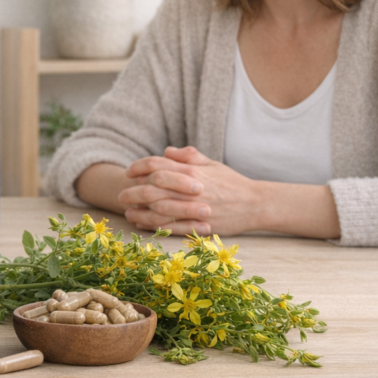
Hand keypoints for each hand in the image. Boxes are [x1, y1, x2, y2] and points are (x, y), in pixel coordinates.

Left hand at [119, 146, 262, 235]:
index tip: (129, 172)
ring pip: (158, 210)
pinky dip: (154, 226)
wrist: (256, 204)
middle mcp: (190, 189)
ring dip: (139, 211)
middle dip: (132, 192)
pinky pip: (171, 227)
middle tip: (121, 195)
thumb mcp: (212, 163)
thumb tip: (166, 150)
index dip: (138, 167)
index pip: (157, 165)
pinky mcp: (199, 225)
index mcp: (192, 171)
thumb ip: (188, 156)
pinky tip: (143, 224)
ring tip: (127, 211)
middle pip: (152, 189)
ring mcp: (194, 209)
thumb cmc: (232, 183)